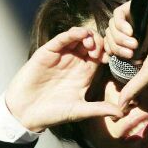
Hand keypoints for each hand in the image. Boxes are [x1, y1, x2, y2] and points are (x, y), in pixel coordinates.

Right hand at [4, 27, 121, 130]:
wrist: (26, 113)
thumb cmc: (52, 114)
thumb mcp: (80, 111)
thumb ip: (100, 109)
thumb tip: (121, 112)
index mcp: (84, 74)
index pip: (101, 57)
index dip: (108, 53)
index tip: (112, 58)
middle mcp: (74, 62)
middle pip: (92, 43)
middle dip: (100, 42)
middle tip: (101, 51)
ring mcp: (62, 56)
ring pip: (79, 37)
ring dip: (88, 36)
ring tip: (91, 44)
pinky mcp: (48, 52)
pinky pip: (63, 38)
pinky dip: (73, 33)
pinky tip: (81, 34)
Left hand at [104, 0, 147, 114]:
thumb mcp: (147, 74)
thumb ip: (133, 88)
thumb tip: (120, 107)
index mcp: (130, 45)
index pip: (109, 46)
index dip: (113, 52)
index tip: (128, 58)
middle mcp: (130, 31)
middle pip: (109, 36)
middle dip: (118, 47)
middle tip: (133, 52)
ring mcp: (132, 18)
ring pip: (112, 26)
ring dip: (121, 38)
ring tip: (136, 42)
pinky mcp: (135, 7)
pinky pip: (118, 14)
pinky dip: (121, 24)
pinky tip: (131, 31)